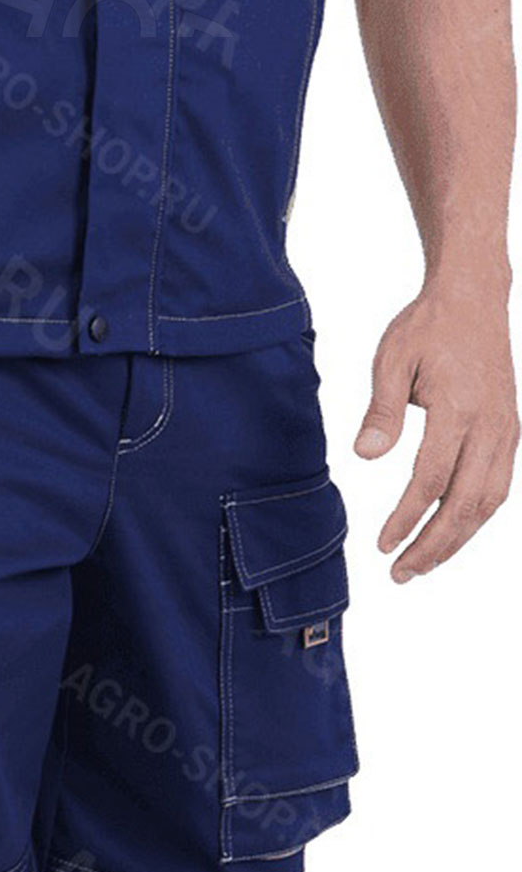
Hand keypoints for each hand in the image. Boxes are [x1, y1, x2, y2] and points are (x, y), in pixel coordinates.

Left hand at [355, 279, 517, 579]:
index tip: (382, 544)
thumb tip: (364, 455)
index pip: (431, 479)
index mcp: (458, 408)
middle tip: (400, 572)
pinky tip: (451, 532)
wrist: (474, 299)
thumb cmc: (428, 327)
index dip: (406, 518)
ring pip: (488, 502)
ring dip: (457, 540)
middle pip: (464, 503)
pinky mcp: (511, 432)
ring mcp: (507, 431)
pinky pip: (498, 487)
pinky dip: (476, 517)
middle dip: (432, 545)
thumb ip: (382, 410)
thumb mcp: (393, 358)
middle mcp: (490, 425)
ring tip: (424, 563)